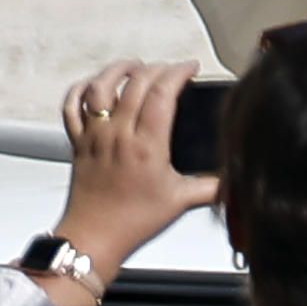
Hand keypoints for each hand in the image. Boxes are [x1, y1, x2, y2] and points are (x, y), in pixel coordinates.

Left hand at [52, 61, 220, 277]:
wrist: (93, 238)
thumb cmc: (133, 222)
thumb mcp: (179, 202)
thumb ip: (211, 188)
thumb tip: (235, 180)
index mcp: (146, 145)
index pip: (163, 93)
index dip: (178, 73)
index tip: (190, 67)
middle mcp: (118, 134)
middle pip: (136, 83)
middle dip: (157, 68)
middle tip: (171, 70)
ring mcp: (95, 135)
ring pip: (100, 87)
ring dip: (117, 70)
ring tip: (134, 66)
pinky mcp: (78, 143)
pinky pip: (71, 107)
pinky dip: (80, 90)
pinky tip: (93, 85)